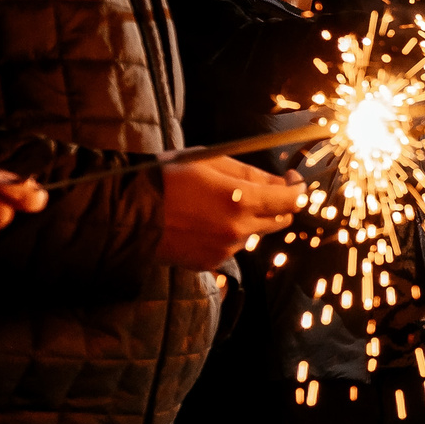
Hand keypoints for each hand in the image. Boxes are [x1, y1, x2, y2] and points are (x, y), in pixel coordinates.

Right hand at [158, 156, 301, 269]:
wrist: (126, 212)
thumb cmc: (166, 177)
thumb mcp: (209, 161)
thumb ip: (250, 173)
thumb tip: (279, 181)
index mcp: (241, 199)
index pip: (291, 200)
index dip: (298, 188)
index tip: (293, 179)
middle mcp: (239, 229)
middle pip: (280, 220)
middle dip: (278, 204)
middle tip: (264, 190)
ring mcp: (226, 249)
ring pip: (255, 234)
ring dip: (249, 219)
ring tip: (219, 204)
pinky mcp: (211, 263)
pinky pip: (232, 248)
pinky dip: (228, 235)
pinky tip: (204, 222)